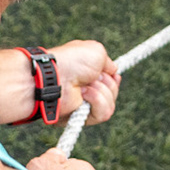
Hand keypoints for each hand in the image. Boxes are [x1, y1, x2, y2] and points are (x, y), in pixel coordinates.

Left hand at [0, 42, 121, 125]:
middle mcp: (87, 88)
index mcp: (88, 73)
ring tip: (85, 87)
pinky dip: (97, 101)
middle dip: (107, 83)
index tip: (113, 75)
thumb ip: (108, 62)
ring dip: (101, 92)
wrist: (55, 77)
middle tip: (94, 77)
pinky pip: (103, 114)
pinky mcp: (82, 117)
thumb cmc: (72, 61)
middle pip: (113, 92)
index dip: (113, 79)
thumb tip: (113, 72)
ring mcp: (85, 104)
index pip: (110, 81)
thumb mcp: (96, 51)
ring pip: (111, 104)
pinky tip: (85, 95)